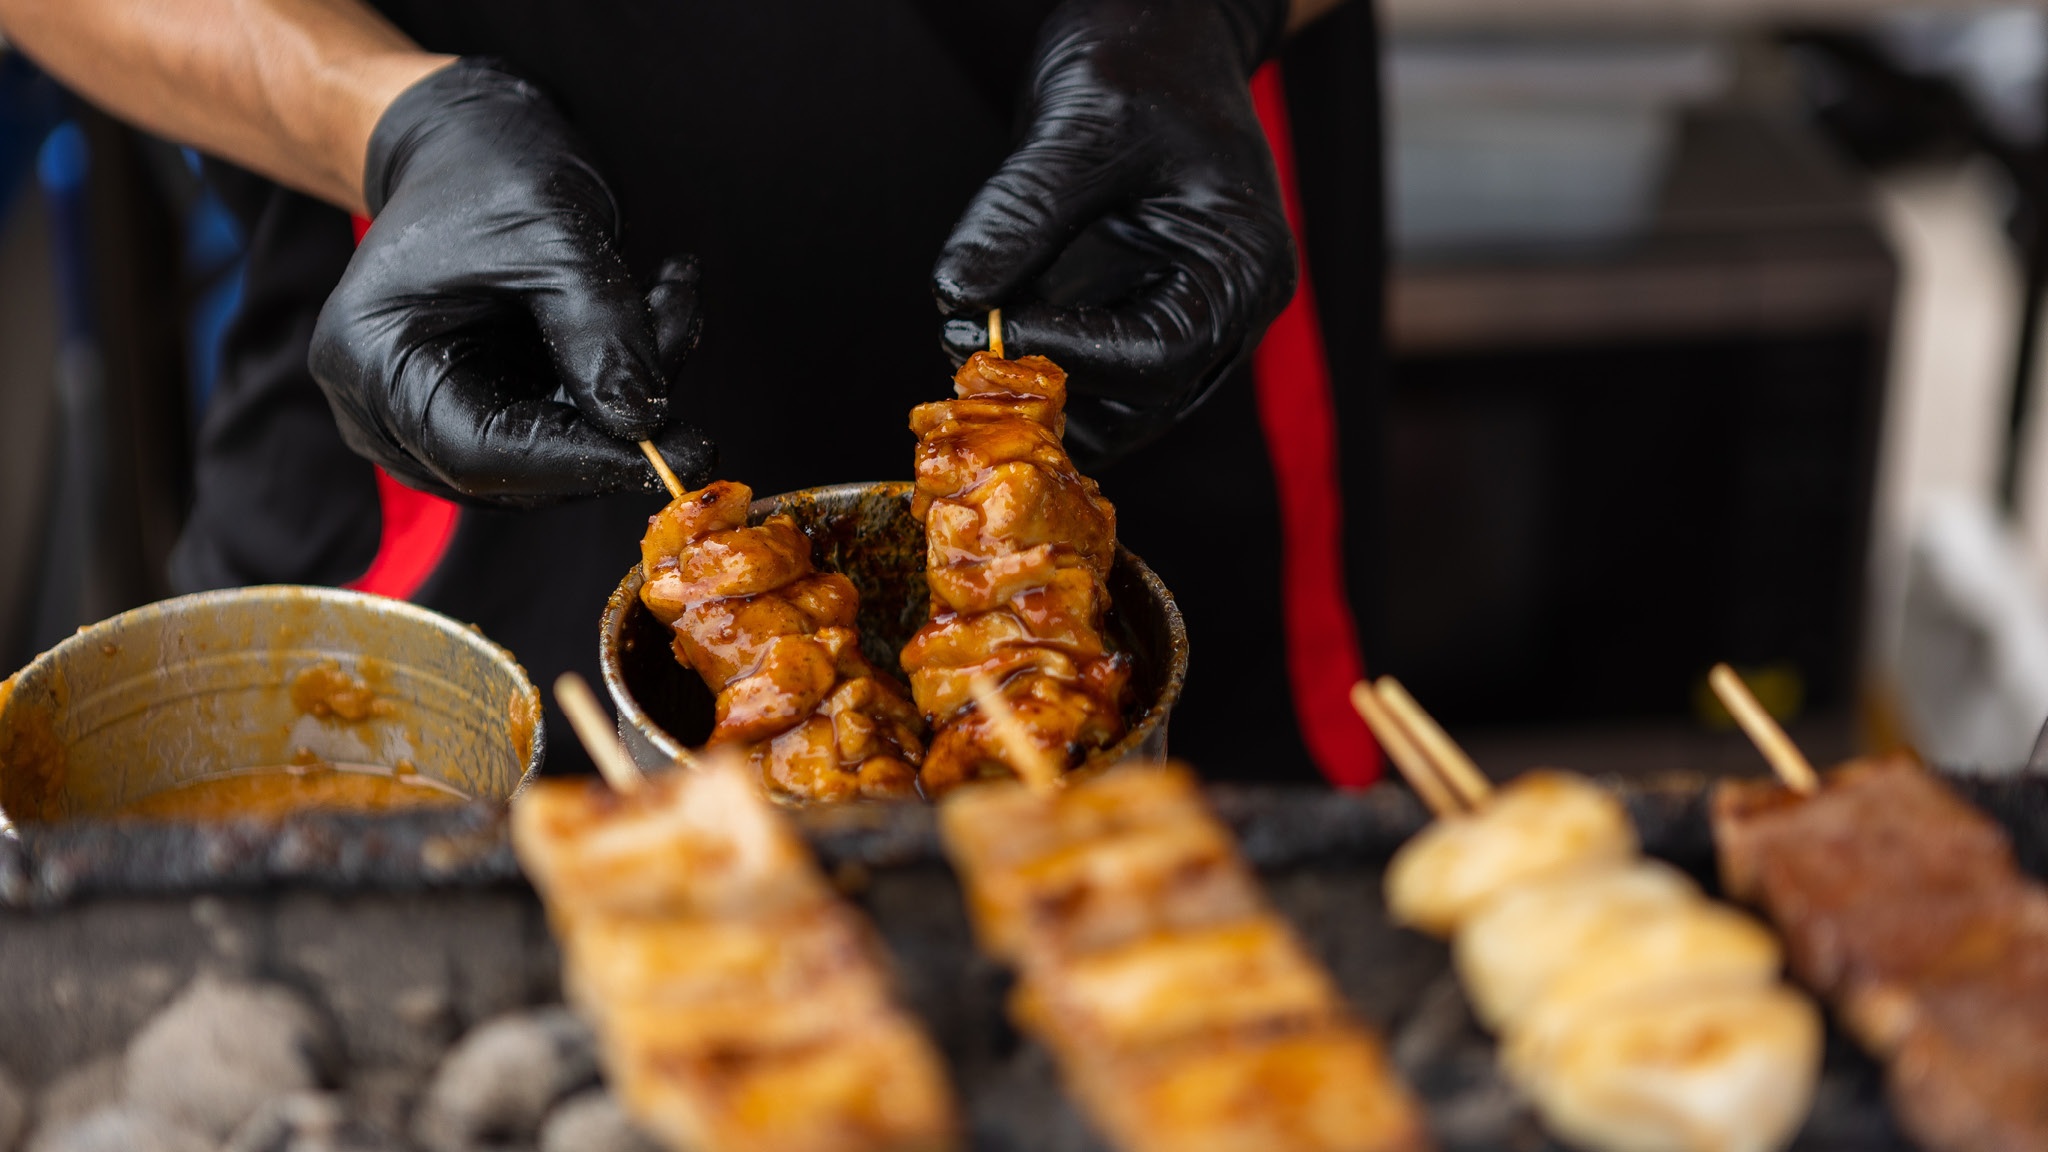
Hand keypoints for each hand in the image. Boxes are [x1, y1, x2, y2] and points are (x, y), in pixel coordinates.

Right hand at [310, 58, 715, 505]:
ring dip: (632, 392)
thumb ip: (601, 332)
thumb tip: (645, 424)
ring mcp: (430, 422)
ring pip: (555, 453)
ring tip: (671, 296)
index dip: (582, 459)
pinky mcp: (485, 415)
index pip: (479, 452)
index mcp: (374, 359)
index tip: (674, 450)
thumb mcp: (555, 234)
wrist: (464, 144)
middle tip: (683, 330)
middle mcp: (385, 410)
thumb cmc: (489, 170)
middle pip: (520, 466)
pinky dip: (619, 384)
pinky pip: (564, 429)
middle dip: (620, 416)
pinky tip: (656, 312)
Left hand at [933, 0, 1295, 465]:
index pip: (1159, 356)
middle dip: (1052, 385)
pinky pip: (1105, 380)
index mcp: (1242, 265)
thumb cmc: (1141, 59)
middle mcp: (1232, 309)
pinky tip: (992, 338)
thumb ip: (1020, 212)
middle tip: (963, 346)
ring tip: (971, 341)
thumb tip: (956, 297)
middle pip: (1145, 402)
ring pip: (1124, 408)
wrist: (1164, 28)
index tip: (986, 328)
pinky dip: (1049, 374)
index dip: (1068, 355)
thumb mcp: (1079, 121)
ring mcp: (1194, 319)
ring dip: (1046, 394)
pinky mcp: (1149, 315)